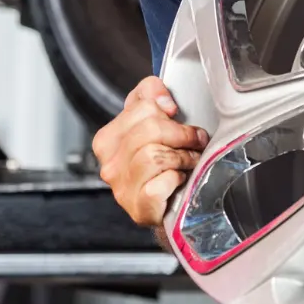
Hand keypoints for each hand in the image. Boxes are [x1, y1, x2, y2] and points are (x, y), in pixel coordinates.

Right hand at [91, 76, 210, 242]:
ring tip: (189, 161)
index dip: (169, 112)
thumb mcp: (151, 122)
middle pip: (150, 129)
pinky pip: (159, 185)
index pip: (142, 107)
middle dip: (181, 134)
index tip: (181, 120)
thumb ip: (150, 95)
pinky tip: (178, 181)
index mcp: (108, 139)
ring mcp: (122, 188)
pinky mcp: (138, 208)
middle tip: (195, 142)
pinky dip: (175, 180)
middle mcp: (109, 164)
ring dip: (182, 157)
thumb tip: (164, 100)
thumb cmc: (161, 164)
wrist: (168, 206)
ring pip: (154, 156)